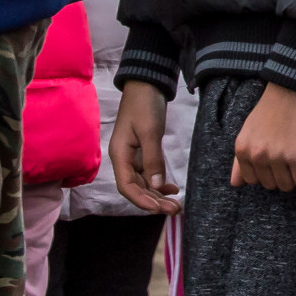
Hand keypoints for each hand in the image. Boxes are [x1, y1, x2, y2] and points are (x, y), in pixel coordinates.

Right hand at [109, 82, 179, 214]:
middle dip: (153, 201)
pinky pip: (148, 173)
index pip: (127, 186)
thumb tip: (156, 186)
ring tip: (175, 204)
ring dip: (157, 195)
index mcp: (119, 155)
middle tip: (174, 210)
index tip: (158, 209)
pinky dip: (159, 182)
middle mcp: (124, 159)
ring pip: (143, 183)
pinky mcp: (142, 151)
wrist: (146, 85)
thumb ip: (153, 159)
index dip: (141, 201)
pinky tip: (172, 189)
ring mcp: (133, 156)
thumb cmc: (144, 105)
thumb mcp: (150, 131)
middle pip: (136, 188)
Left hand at [231, 84, 295, 191]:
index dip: (266, 172)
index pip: (251, 180)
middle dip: (281, 174)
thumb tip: (235, 184)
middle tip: (289, 156)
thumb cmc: (272, 108)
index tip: (276, 160)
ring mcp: (277, 157)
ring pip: (286, 186)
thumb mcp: (248, 131)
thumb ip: (241, 159)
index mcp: (242, 150)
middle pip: (270, 185)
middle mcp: (257, 156)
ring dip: (295, 175)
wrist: (294, 87)